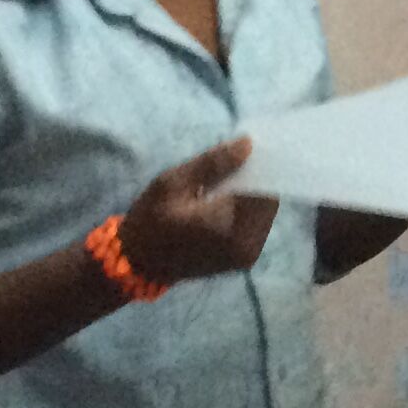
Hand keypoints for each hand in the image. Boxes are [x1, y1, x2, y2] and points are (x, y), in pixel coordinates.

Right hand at [117, 138, 278, 283]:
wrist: (138, 263)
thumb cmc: (150, 220)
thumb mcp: (173, 183)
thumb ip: (213, 164)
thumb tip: (249, 144)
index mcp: (230, 227)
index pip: (264, 188)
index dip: (260, 166)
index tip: (250, 149)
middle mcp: (247, 245)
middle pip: (269, 201)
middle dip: (255, 180)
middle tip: (235, 163)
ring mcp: (248, 255)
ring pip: (265, 213)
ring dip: (252, 195)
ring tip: (226, 182)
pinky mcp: (245, 259)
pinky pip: (257, 226)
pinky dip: (247, 211)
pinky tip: (226, 200)